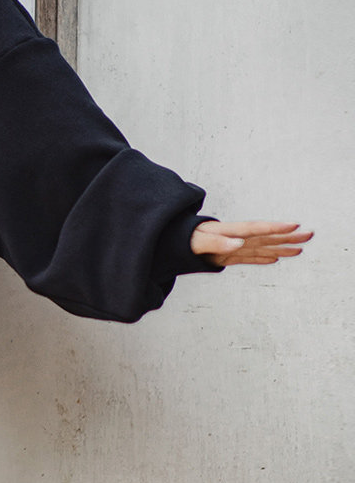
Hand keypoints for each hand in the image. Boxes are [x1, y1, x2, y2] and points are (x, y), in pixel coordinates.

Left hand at [189, 220, 312, 266]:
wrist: (172, 241)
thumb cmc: (185, 239)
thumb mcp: (197, 241)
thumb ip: (218, 242)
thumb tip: (240, 244)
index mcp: (229, 231)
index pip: (256, 229)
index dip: (274, 227)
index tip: (294, 224)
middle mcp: (235, 238)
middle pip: (266, 236)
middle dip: (288, 235)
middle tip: (310, 234)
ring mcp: (233, 247)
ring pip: (263, 246)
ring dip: (282, 247)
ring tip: (301, 248)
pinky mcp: (228, 256)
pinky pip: (250, 257)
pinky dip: (263, 258)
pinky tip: (277, 257)